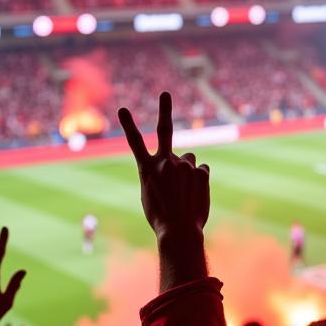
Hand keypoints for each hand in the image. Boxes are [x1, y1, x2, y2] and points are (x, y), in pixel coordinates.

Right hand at [119, 91, 209, 243]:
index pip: (135, 142)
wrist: (179, 230)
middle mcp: (165, 162)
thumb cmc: (161, 217)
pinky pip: (202, 171)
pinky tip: (195, 194)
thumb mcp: (151, 194)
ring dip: (188, 169)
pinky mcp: (201, 172)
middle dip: (164, 110)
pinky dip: (200, 180)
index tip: (123, 109)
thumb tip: (178, 164)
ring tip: (185, 190)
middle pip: (165, 130)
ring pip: (189, 159)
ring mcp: (184, 166)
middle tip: (165, 94)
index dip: (129, 125)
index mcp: (147, 169)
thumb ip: (160, 174)